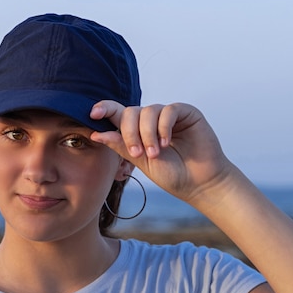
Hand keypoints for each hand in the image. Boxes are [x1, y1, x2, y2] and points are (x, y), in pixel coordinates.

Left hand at [90, 100, 232, 202]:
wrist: (199, 183)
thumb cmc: (173, 175)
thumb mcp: (142, 162)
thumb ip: (122, 146)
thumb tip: (97, 134)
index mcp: (138, 131)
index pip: (118, 113)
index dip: (105, 109)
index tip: (93, 115)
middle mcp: (152, 120)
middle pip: (131, 112)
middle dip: (129, 132)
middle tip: (138, 153)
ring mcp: (169, 115)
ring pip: (148, 111)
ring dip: (147, 133)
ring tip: (155, 153)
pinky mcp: (186, 113)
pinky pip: (168, 110)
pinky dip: (163, 127)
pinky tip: (166, 143)